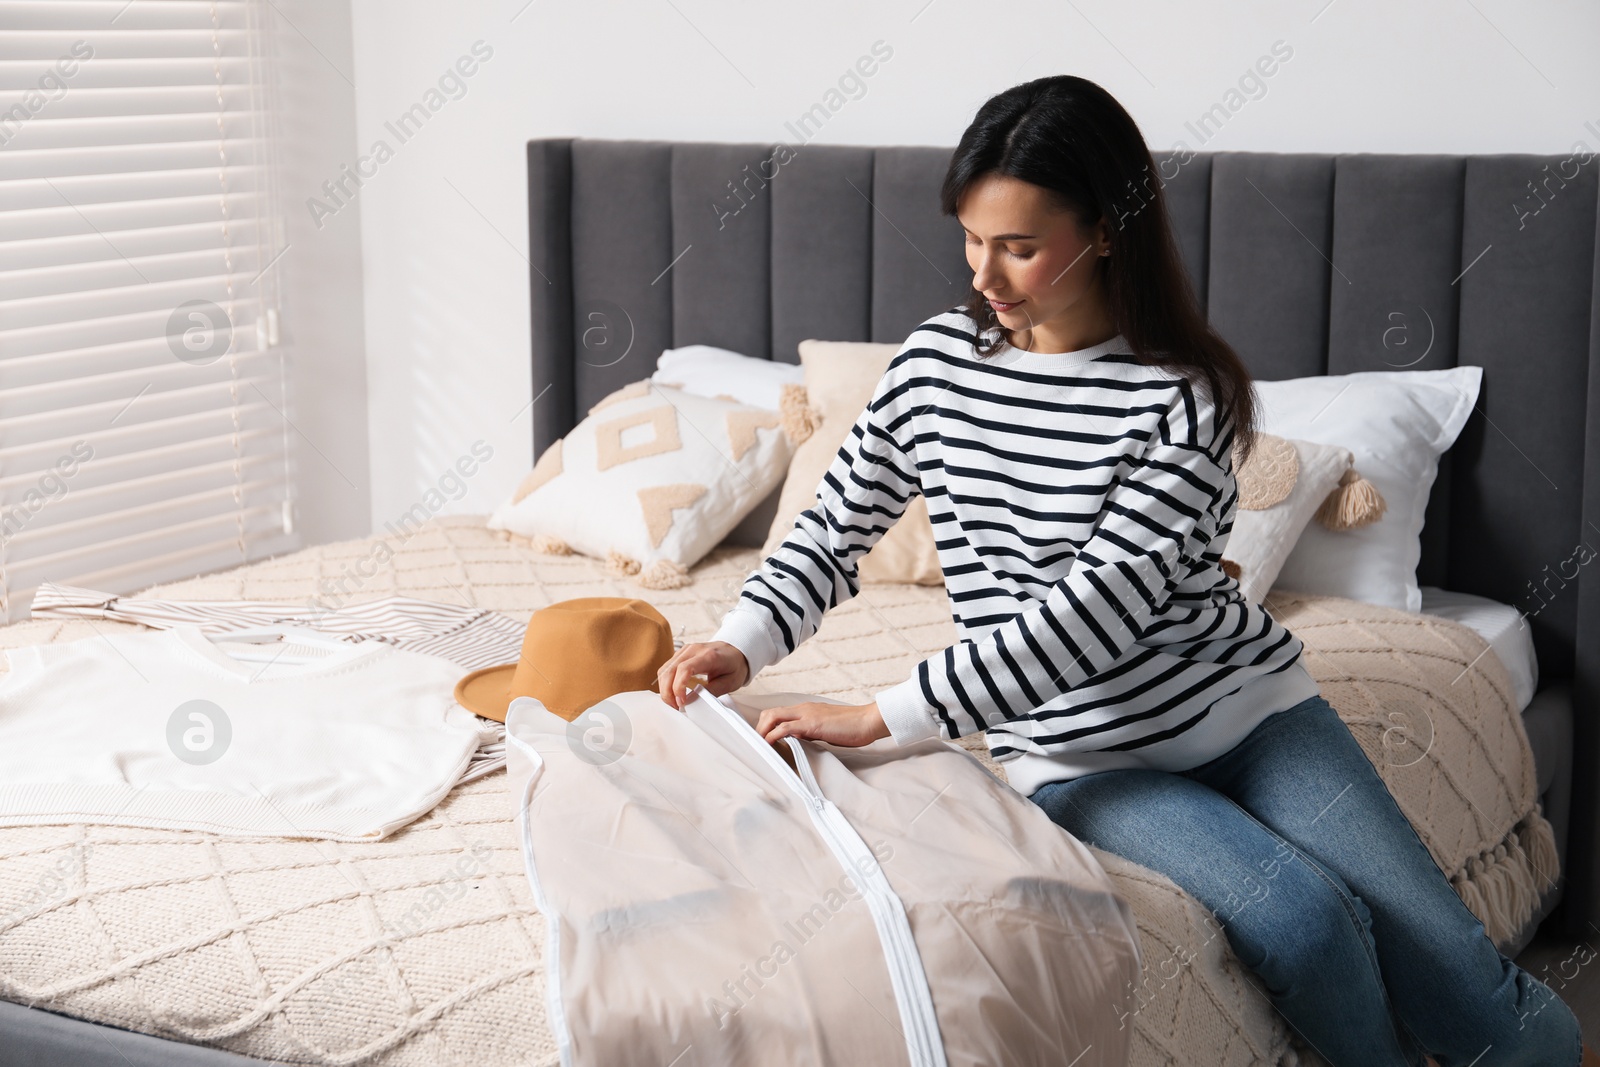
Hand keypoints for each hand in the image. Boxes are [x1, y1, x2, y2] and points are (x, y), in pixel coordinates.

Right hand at [657, 640, 749, 709]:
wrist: (735, 651)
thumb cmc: (734, 665)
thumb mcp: (730, 683)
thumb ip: (712, 691)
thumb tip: (692, 701)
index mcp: (708, 656)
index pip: (684, 669)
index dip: (678, 687)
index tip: (681, 702)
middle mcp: (693, 650)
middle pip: (670, 670)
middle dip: (668, 692)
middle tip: (675, 706)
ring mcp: (685, 650)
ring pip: (665, 669)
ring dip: (665, 688)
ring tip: (674, 702)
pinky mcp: (681, 654)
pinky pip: (667, 668)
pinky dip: (666, 682)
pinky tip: (673, 693)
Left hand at [756, 701, 889, 748]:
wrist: (868, 721)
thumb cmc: (851, 727)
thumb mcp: (825, 729)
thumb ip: (809, 731)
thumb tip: (795, 738)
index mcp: (807, 710)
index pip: (779, 713)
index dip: (766, 725)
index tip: (761, 739)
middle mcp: (804, 709)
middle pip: (770, 713)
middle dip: (759, 728)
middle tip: (757, 745)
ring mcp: (807, 714)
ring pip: (774, 717)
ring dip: (762, 731)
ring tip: (758, 746)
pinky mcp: (812, 724)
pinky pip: (785, 727)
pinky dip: (773, 735)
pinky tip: (769, 745)